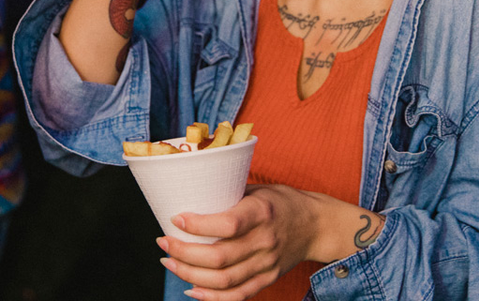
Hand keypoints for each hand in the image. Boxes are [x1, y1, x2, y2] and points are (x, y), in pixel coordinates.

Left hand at [157, 185, 317, 299]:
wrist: (316, 225)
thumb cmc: (280, 201)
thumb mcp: (257, 188)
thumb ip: (228, 194)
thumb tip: (188, 190)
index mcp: (262, 212)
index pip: (228, 224)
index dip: (198, 225)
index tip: (175, 218)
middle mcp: (265, 241)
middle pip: (220, 257)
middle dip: (184, 252)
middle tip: (162, 241)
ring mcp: (267, 264)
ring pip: (224, 280)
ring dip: (190, 274)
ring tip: (169, 262)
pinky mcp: (267, 279)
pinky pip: (237, 295)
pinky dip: (211, 297)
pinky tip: (191, 289)